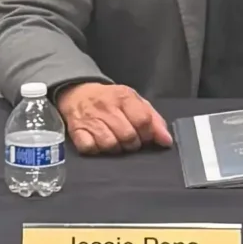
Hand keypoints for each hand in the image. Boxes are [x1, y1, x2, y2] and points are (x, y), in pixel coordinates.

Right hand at [53, 81, 172, 154]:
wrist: (78, 93)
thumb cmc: (111, 100)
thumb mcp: (134, 101)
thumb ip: (153, 119)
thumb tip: (166, 141)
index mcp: (124, 96)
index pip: (143, 120)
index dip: (149, 134)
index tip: (147, 138)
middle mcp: (107, 106)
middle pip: (128, 136)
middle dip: (133, 144)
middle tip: (130, 141)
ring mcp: (90, 119)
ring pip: (110, 144)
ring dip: (115, 148)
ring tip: (115, 142)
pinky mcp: (76, 130)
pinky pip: (90, 148)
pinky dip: (96, 149)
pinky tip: (98, 143)